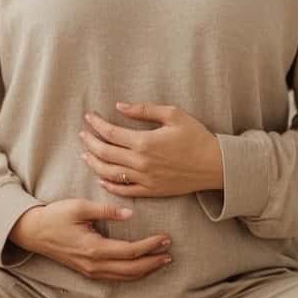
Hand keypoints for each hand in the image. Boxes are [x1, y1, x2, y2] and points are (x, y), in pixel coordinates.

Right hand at [7, 200, 172, 280]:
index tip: (164, 238)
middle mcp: (94, 264)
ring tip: (162, 260)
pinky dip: (133, 273)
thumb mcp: (80, 207)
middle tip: (170, 252)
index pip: (130, 251)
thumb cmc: (56, 216)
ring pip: (125, 277)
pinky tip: (141, 267)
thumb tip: (129, 214)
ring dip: (146, 270)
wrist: (33, 232)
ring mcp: (91, 270)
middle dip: (153, 261)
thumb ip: (106, 210)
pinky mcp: (88, 271)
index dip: (150, 246)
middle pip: (131, 269)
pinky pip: (116, 277)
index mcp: (94, 248)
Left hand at [80, 102, 223, 197]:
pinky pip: (124, 191)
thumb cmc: (196, 137)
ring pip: (110, 173)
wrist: (215, 165)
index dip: (96, 124)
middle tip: (82, 134)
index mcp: (145, 142)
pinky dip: (109, 185)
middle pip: (105, 153)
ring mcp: (145, 179)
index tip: (89, 117)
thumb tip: (120, 106)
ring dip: (94, 163)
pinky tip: (101, 178)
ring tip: (86, 154)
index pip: (110, 133)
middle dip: (90, 142)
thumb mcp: (173, 115)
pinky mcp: (151, 191)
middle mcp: (141, 163)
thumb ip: (144, 110)